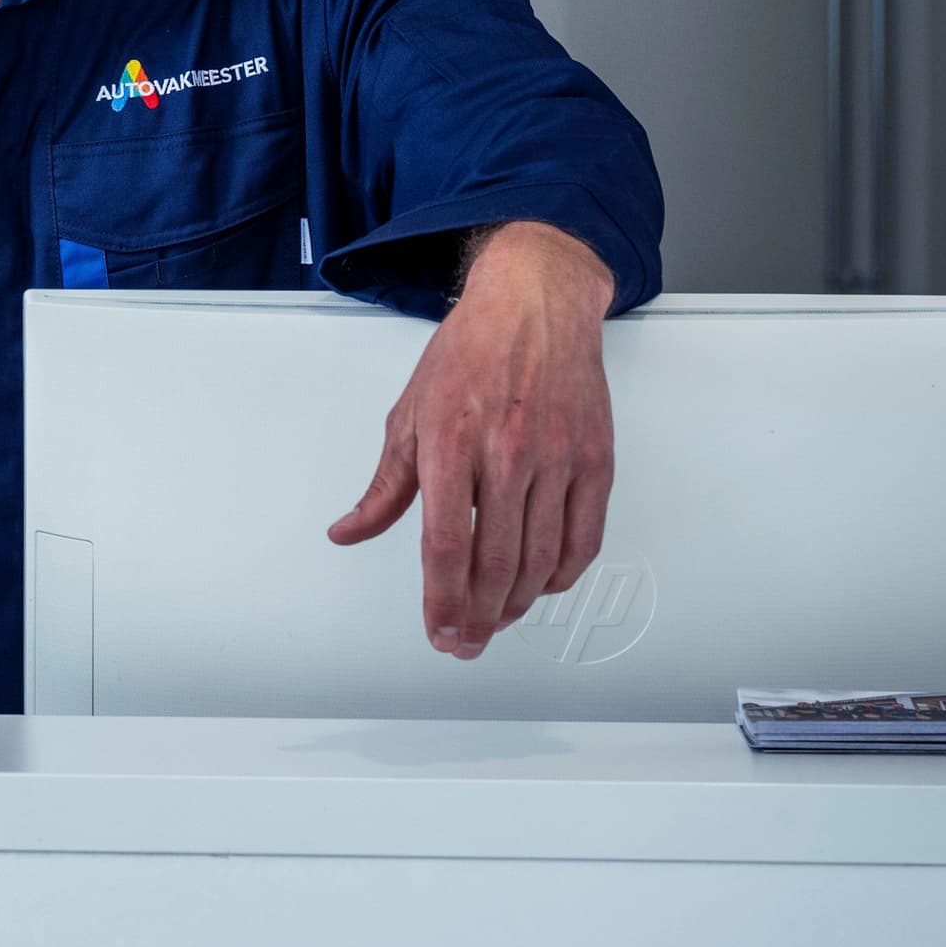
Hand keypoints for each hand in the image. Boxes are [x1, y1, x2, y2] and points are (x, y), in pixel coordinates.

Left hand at [327, 221, 616, 658]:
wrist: (535, 304)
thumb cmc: (469, 353)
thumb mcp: (408, 414)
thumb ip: (384, 486)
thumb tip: (349, 531)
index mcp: (451, 444)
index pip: (446, 545)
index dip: (442, 600)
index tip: (438, 631)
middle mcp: (508, 454)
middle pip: (495, 563)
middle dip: (478, 616)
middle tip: (465, 642)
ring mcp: (557, 459)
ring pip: (541, 559)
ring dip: (517, 603)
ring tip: (496, 620)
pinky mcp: (595, 460)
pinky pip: (584, 537)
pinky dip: (562, 573)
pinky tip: (542, 585)